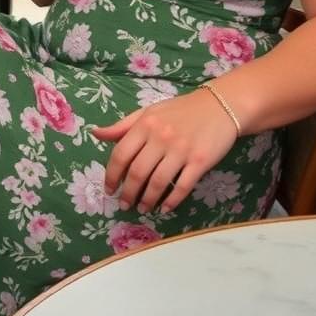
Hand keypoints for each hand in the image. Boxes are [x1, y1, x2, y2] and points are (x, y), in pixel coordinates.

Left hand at [92, 88, 237, 214]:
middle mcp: (160, 137)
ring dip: (148, 200)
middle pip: (138, 172)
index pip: (121, 154)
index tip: (109, 190)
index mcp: (145, 124)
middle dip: (128, 192)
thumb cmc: (180, 110)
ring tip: (143, 209)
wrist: (219, 106)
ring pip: (158, 182)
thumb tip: (96, 134)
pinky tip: (165, 208)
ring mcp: (181, 150)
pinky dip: (172, 200)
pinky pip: (183, 186)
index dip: (112, 175)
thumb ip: (123, 126)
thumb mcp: (148, 112)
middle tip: (125, 205)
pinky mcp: (200, 161)